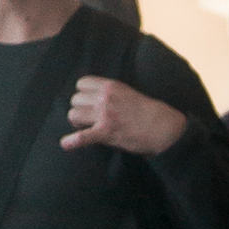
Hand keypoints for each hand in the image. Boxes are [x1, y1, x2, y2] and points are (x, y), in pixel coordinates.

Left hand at [62, 75, 185, 158]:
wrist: (162, 126)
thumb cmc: (146, 111)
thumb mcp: (127, 92)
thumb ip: (108, 92)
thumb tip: (91, 96)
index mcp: (110, 86)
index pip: (81, 83)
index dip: (82, 94)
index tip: (88, 102)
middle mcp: (105, 98)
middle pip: (75, 100)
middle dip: (79, 109)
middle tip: (87, 118)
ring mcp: (104, 114)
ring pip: (73, 114)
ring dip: (77, 123)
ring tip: (85, 127)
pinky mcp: (106, 132)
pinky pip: (82, 136)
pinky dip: (72, 141)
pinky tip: (66, 144)